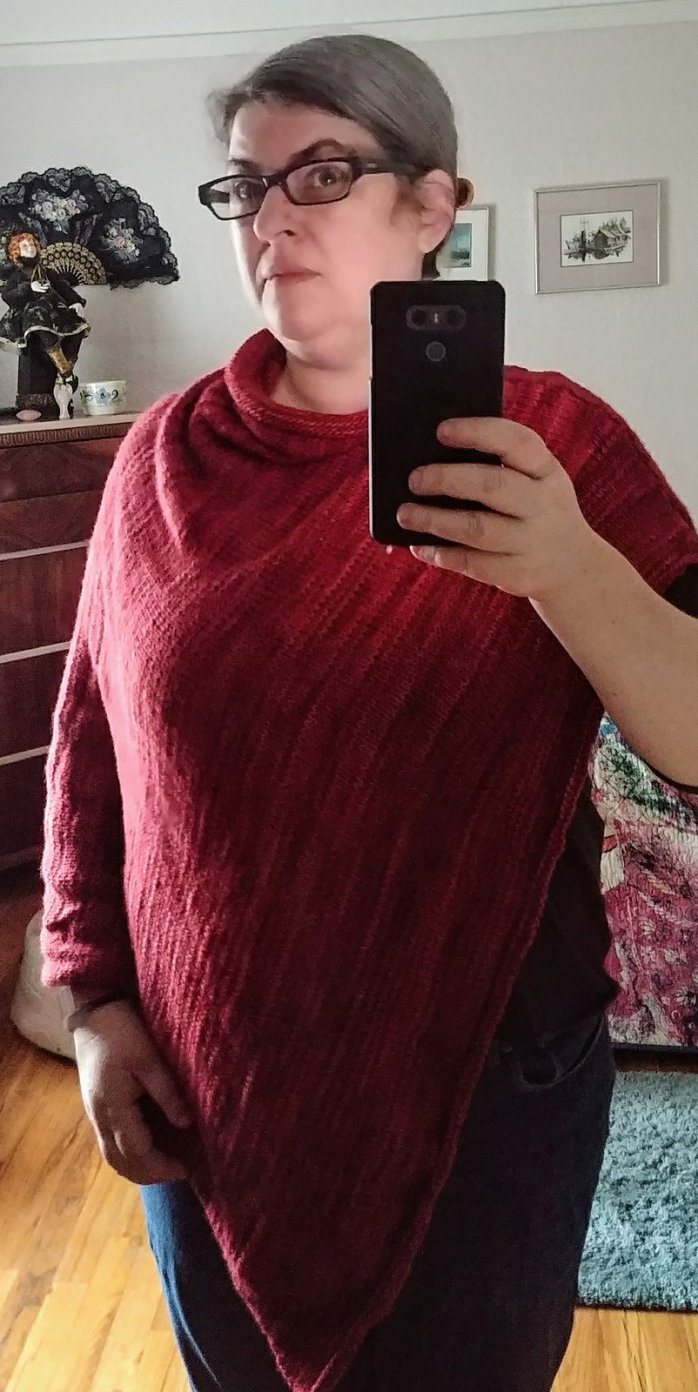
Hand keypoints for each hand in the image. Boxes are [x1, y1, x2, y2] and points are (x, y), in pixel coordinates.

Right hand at [73, 1001, 193, 1184]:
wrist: (95, 1013)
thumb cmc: (124, 1030)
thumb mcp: (150, 1058)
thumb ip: (167, 1092)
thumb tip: (186, 1124)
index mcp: (112, 1106)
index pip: (136, 1151)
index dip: (161, 1165)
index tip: (187, 1168)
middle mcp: (99, 1116)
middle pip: (119, 1162)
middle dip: (149, 1174)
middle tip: (178, 1173)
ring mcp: (95, 1112)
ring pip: (111, 1156)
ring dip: (137, 1167)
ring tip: (165, 1165)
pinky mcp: (96, 1106)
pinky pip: (110, 1142)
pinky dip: (129, 1153)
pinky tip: (149, 1147)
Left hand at [396, 417, 600, 602]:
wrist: (575, 568)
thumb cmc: (539, 511)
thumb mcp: (538, 481)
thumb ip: (502, 466)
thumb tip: (434, 454)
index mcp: (547, 471)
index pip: (517, 442)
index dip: (478, 432)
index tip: (441, 430)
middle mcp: (543, 505)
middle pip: (492, 486)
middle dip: (447, 479)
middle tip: (414, 479)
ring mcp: (532, 542)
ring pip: (476, 529)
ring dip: (435, 520)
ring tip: (405, 514)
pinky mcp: (518, 574)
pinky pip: (473, 564)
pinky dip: (442, 555)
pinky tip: (419, 546)